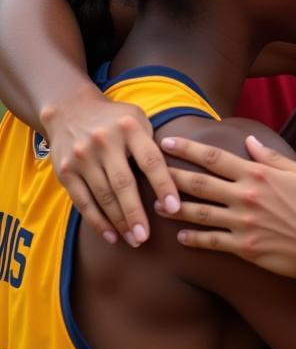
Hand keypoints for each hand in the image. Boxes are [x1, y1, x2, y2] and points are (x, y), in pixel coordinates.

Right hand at [41, 87, 177, 246]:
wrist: (69, 109)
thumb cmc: (116, 119)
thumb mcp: (138, 119)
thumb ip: (153, 143)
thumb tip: (177, 177)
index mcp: (130, 128)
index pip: (150, 160)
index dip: (163, 185)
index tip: (174, 208)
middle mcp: (104, 142)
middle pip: (123, 184)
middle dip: (136, 214)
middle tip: (146, 237)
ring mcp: (82, 157)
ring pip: (103, 196)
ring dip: (119, 222)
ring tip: (134, 240)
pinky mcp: (65, 171)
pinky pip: (82, 201)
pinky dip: (97, 221)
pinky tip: (110, 236)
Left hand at [157, 135, 295, 284]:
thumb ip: (272, 157)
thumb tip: (250, 142)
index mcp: (259, 175)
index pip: (215, 158)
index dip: (188, 148)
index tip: (168, 141)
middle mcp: (246, 197)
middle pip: (199, 183)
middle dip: (170, 174)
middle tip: (148, 169)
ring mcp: (242, 224)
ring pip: (198, 213)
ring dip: (174, 207)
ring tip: (154, 204)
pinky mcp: (244, 248)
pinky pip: (211, 242)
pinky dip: (193, 239)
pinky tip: (180, 237)